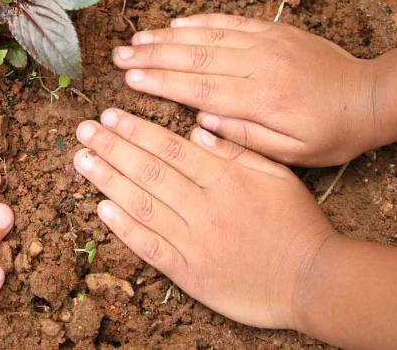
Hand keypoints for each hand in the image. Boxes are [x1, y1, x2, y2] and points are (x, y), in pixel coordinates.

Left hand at [73, 109, 334, 329]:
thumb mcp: (276, 173)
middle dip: (112, 147)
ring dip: (108, 180)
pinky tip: (103, 207)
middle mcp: (204, 206)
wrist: (314, 280)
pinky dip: (124, 227)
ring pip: (142, 204)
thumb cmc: (298, 223)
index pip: (170, 147)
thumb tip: (197, 129)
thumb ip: (236, 148)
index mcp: (224, 178)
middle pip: (149, 170)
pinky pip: (150, 246)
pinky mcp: (190, 272)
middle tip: (84, 130)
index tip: (110, 116)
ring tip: (82, 159)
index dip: (135, 130)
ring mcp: (194, 240)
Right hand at [114, 14, 378, 166]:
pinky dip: (200, 21)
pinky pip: (229, 22)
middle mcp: (258, 64)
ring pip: (206, 36)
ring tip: (136, 40)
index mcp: (260, 98)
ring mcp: (265, 42)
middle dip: (152, 56)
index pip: (198, 88)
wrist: (370, 97)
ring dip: (168, 37)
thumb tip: (201, 122)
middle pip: (194, 57)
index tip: (129, 80)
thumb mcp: (292, 153)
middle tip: (118, 57)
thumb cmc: (331, 134)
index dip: (160, 83)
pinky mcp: (274, 30)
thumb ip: (245, 138)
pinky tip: (177, 23)